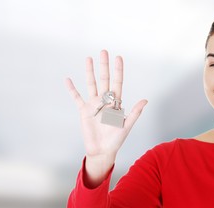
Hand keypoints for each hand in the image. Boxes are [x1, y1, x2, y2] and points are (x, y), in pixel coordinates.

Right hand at [66, 50, 146, 184]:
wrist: (102, 150)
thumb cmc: (116, 140)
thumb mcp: (127, 125)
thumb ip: (135, 112)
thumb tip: (145, 100)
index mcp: (116, 103)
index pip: (117, 83)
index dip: (118, 71)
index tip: (118, 58)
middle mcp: (104, 101)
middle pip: (104, 80)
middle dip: (104, 66)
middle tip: (104, 51)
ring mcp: (93, 105)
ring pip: (91, 84)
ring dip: (89, 72)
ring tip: (89, 58)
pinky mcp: (84, 111)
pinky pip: (76, 98)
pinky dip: (72, 89)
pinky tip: (68, 79)